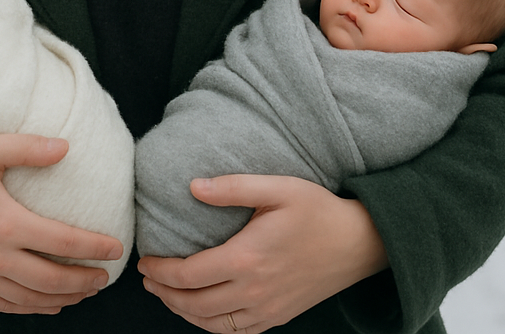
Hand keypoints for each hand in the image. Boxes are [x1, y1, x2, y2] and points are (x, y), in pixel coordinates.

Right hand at [0, 134, 123, 313]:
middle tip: (107, 277)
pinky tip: (47, 304)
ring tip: (86, 291)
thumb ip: (26, 147)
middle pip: (51, 280)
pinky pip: (4, 307)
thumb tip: (66, 147)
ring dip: (63, 298)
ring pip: (30, 299)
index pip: (61, 242)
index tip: (116, 248)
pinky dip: (31, 308)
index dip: (93, 247)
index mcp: (3, 223)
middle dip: (84, 281)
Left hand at [138, 174, 387, 332]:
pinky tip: (203, 311)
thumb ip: (232, 187)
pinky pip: (236, 332)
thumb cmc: (317, 210)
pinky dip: (211, 325)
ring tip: (167, 294)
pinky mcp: (279, 317)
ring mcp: (267, 309)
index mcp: (247, 259)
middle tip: (148, 279)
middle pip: (195, 305)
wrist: (358, 243)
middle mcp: (254, 291)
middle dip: (165, 293)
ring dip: (183, 312)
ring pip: (213, 324)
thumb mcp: (276, 187)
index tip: (146, 261)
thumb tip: (192, 186)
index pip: (190, 275)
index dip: (162, 271)